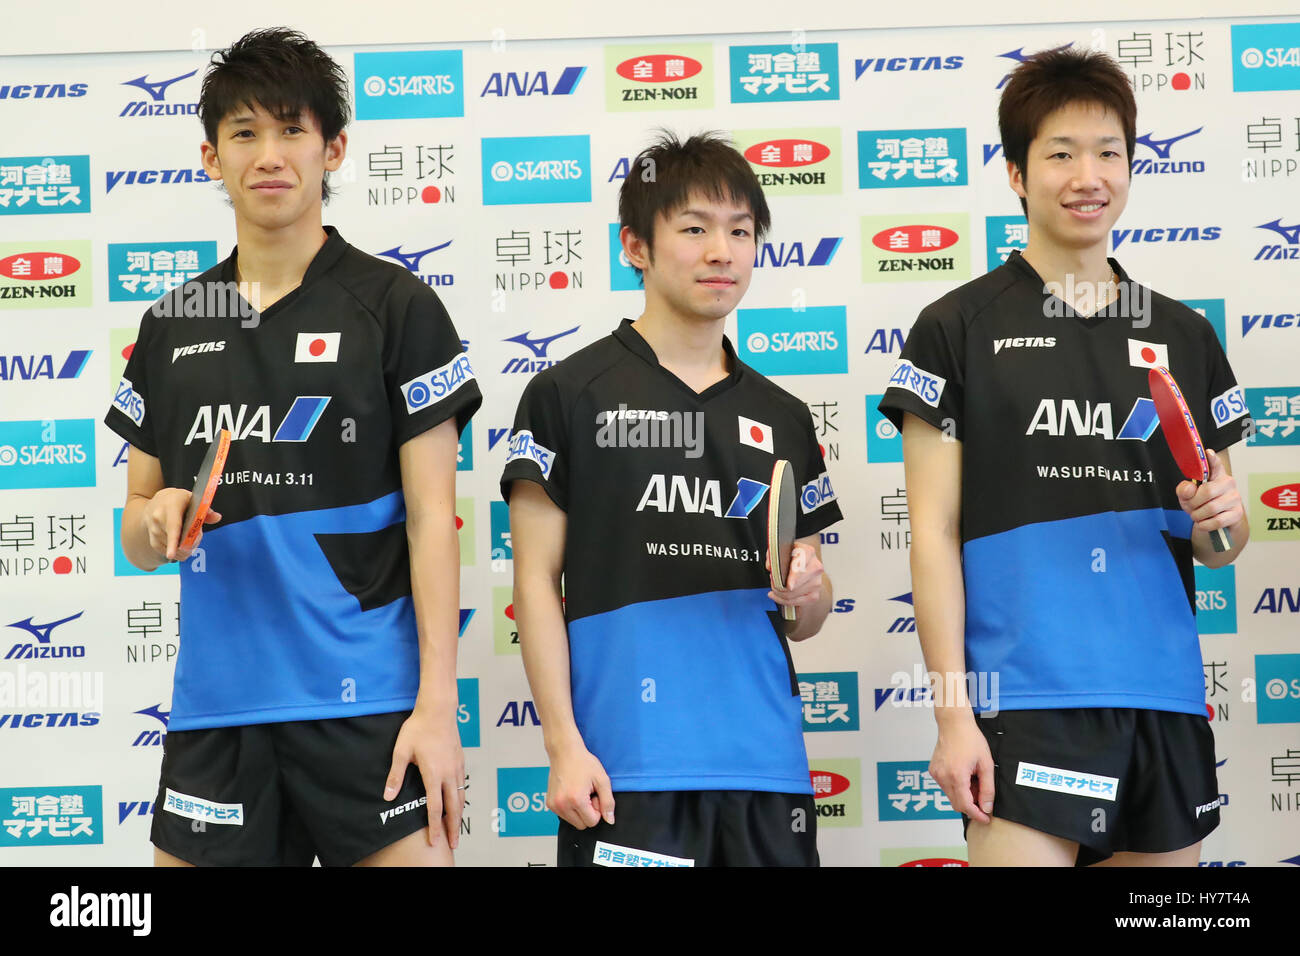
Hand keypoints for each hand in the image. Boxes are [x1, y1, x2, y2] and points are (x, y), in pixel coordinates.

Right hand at [141, 488, 220, 562]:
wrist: (159, 501)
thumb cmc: (179, 500)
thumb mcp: (193, 499)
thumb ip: (206, 510)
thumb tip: (217, 517)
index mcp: (171, 506)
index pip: (172, 525)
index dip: (173, 540)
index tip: (171, 555)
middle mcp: (158, 517)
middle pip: (173, 539)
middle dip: (188, 544)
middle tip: (198, 538)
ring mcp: (152, 528)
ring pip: (168, 547)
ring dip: (182, 549)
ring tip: (190, 542)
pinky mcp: (151, 537)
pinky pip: (162, 549)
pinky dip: (174, 552)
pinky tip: (182, 550)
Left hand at [384, 706, 464, 849]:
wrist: (438, 709)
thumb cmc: (418, 728)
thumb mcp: (401, 751)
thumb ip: (396, 775)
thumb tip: (388, 795)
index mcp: (434, 773)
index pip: (435, 807)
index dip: (435, 826)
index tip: (434, 840)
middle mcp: (449, 773)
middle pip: (454, 807)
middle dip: (454, 827)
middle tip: (454, 843)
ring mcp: (457, 766)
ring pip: (461, 796)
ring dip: (459, 814)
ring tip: (457, 828)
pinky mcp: (460, 760)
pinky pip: (462, 784)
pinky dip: (461, 798)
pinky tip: (458, 801)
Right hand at [546, 742, 614, 829]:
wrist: (564, 752)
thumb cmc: (583, 762)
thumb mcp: (602, 780)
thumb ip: (608, 802)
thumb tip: (610, 820)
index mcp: (576, 800)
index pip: (592, 822)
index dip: (597, 809)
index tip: (595, 795)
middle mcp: (562, 805)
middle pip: (582, 825)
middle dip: (588, 812)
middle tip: (588, 794)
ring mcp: (554, 805)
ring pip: (573, 822)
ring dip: (579, 811)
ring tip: (580, 792)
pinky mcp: (549, 804)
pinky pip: (564, 816)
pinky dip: (570, 808)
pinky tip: (572, 793)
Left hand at [766, 542, 824, 610]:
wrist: (806, 565)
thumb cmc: (792, 558)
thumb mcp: (782, 551)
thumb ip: (773, 555)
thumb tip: (770, 566)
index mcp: (808, 552)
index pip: (802, 563)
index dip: (795, 575)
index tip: (789, 585)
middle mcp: (816, 567)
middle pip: (797, 583)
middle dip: (781, 586)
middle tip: (773, 583)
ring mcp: (817, 582)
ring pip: (794, 594)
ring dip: (781, 593)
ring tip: (774, 589)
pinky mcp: (815, 595)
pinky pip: (797, 602)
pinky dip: (785, 601)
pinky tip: (778, 597)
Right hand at [929, 716, 994, 823]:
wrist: (953, 723)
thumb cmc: (970, 739)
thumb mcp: (985, 764)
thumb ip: (987, 788)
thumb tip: (987, 807)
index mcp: (956, 776)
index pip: (966, 805)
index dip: (977, 815)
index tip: (985, 818)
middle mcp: (943, 777)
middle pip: (957, 804)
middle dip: (971, 804)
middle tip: (982, 793)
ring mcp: (936, 774)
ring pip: (950, 796)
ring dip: (963, 794)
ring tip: (972, 778)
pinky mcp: (933, 770)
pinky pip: (945, 786)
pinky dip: (955, 786)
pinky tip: (963, 773)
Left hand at [1176, 449, 1241, 536]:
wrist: (1216, 522)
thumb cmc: (1201, 504)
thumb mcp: (1188, 496)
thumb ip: (1184, 490)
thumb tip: (1189, 489)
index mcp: (1215, 474)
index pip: (1215, 464)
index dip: (1211, 459)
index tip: (1208, 453)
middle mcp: (1228, 483)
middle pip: (1207, 492)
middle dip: (1193, 503)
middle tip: (1190, 507)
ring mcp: (1235, 498)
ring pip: (1211, 508)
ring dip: (1198, 515)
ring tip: (1197, 515)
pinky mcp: (1237, 513)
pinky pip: (1217, 521)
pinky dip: (1205, 524)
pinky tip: (1204, 522)